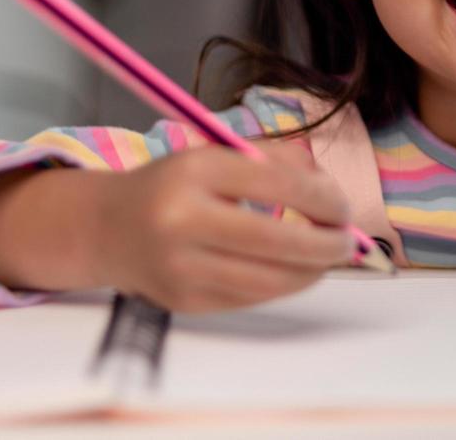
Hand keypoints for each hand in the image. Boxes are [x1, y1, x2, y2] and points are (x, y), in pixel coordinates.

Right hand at [88, 143, 355, 312]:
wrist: (108, 227)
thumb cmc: (176, 185)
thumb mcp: (217, 154)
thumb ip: (276, 162)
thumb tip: (329, 193)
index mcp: (194, 171)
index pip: (275, 185)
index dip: (321, 199)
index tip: (342, 206)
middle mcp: (182, 220)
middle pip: (274, 241)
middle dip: (325, 245)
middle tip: (347, 241)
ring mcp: (180, 267)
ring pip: (267, 281)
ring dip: (310, 272)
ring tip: (326, 258)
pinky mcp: (183, 302)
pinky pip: (249, 298)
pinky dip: (280, 285)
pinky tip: (293, 270)